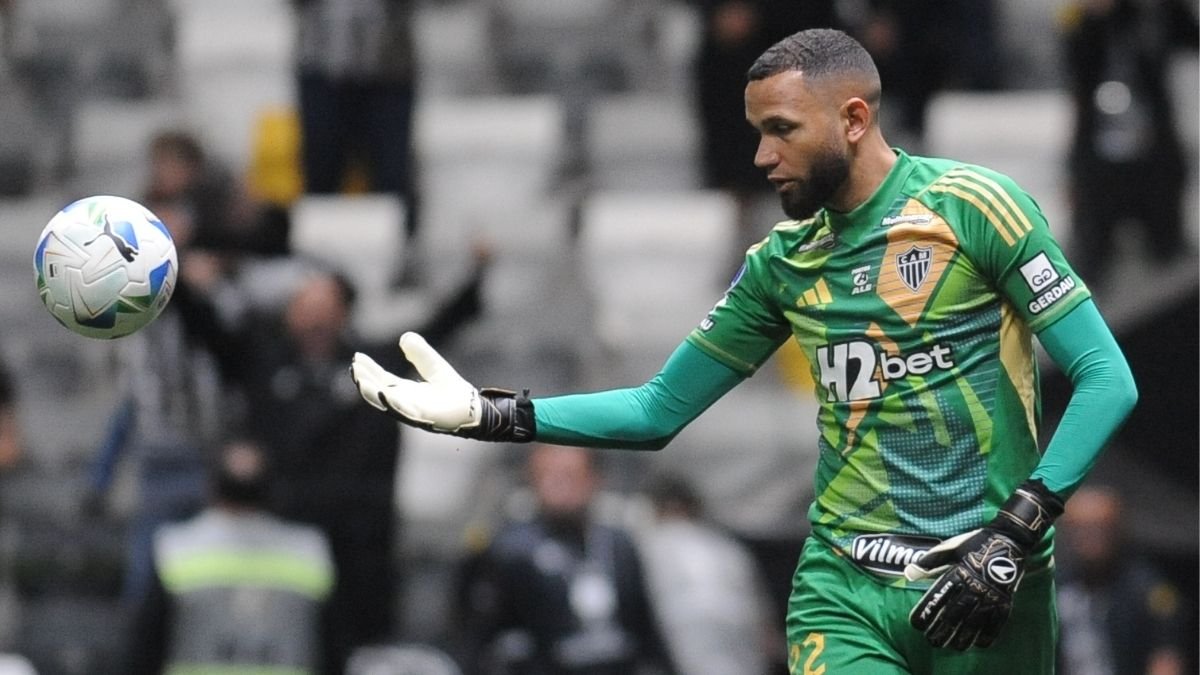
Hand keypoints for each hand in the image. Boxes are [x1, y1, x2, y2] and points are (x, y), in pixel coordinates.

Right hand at [350, 332, 534, 441]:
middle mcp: (404, 402)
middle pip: (378, 391)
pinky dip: (392, 403)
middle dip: (364, 380)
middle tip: (354, 367)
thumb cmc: (454, 392)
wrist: (472, 409)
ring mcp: (412, 411)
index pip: (381, 379)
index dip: (368, 370)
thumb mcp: (434, 366)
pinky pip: (404, 411)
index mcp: (405, 392)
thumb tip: (405, 337)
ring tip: (361, 380)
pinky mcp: (422, 418)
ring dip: (371, 392)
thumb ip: (421, 353)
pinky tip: (383, 393)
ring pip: (386, 403)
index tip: (357, 357)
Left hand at [904, 528, 1024, 648]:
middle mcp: (974, 587)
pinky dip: (988, 635)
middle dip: (942, 630)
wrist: (1009, 540)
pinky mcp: (1005, 600)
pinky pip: (997, 622)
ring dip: (963, 637)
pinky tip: (979, 644)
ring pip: (974, 622)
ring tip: (952, 647)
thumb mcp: (950, 548)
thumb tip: (908, 573)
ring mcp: (991, 596)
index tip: (916, 624)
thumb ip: (929, 563)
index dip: (926, 612)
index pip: (938, 597)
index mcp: (958, 573)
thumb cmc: (975, 543)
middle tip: (932, 641)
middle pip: (955, 614)